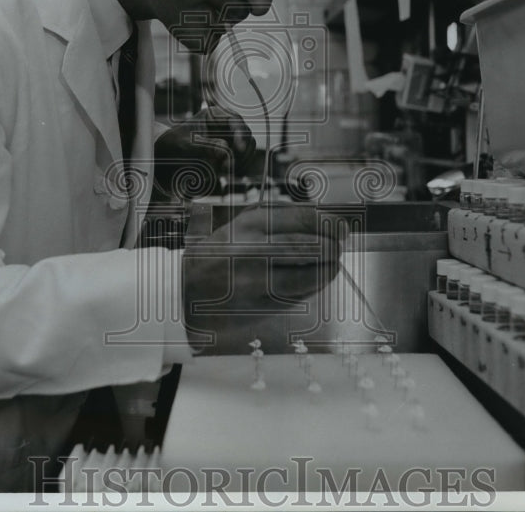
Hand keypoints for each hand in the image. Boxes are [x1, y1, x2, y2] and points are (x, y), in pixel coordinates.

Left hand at [153, 106, 255, 198]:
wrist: (169, 158)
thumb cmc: (174, 146)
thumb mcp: (185, 145)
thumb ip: (204, 147)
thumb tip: (225, 150)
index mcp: (215, 115)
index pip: (235, 121)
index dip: (240, 134)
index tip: (239, 149)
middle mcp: (227, 125)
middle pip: (246, 134)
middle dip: (241, 151)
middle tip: (226, 167)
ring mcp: (232, 139)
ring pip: (248, 149)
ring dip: (240, 161)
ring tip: (223, 172)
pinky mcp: (233, 153)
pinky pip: (244, 160)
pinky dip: (238, 168)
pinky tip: (225, 174)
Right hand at [180, 205, 346, 353]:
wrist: (184, 292)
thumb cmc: (216, 255)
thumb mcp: (240, 225)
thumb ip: (277, 220)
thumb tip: (321, 219)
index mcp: (250, 224)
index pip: (305, 218)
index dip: (329, 223)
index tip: (339, 227)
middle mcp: (255, 250)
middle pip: (312, 246)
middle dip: (333, 247)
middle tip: (339, 246)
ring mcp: (258, 281)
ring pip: (310, 275)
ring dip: (328, 269)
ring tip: (332, 264)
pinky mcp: (260, 306)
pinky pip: (298, 296)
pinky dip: (312, 288)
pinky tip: (313, 281)